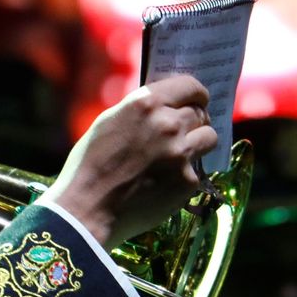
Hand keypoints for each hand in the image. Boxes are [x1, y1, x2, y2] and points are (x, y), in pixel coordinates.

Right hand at [42, 75, 216, 247]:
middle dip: (196, 120)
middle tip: (187, 130)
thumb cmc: (89, 165)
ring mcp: (180, 153)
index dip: (196, 93)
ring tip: (182, 154)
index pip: (190, 86)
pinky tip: (166, 181)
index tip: (198, 99)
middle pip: (201, 113)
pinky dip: (186, 174)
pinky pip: (198, 170)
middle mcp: (168, 123)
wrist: (87, 210)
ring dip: (199, 143)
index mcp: (146, 103)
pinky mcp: (187, 181)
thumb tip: (163, 105)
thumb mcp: (108, 122)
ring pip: (209, 138)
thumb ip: (139, 110)